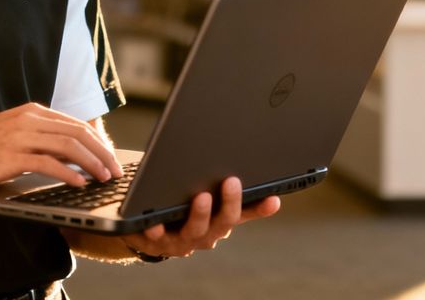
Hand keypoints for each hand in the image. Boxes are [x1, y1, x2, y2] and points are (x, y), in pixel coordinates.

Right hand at [0, 103, 122, 188]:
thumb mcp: (12, 135)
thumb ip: (39, 139)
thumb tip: (70, 154)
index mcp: (32, 112)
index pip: (75, 125)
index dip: (98, 142)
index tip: (111, 159)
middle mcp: (29, 120)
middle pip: (78, 133)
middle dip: (102, 153)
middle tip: (116, 171)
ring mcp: (19, 136)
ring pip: (68, 146)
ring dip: (92, 163)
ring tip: (104, 178)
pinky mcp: (10, 155)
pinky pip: (48, 163)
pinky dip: (69, 173)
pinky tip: (79, 183)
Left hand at [122, 177, 280, 258]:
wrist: (151, 234)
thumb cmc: (188, 214)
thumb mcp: (214, 206)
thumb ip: (239, 200)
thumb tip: (272, 193)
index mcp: (220, 223)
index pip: (244, 214)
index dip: (260, 209)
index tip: (273, 198)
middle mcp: (205, 235)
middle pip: (222, 223)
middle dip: (229, 203)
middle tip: (232, 182)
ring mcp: (182, 240)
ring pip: (194, 230)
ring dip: (200, 215)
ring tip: (202, 197)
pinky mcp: (156, 241)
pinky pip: (156, 237)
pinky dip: (157, 229)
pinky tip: (156, 220)